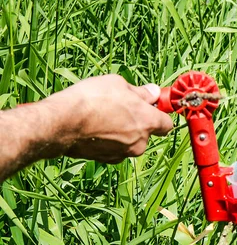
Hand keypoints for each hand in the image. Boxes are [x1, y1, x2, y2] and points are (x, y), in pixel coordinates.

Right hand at [47, 74, 172, 163]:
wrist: (62, 123)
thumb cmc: (92, 99)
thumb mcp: (118, 84)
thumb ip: (141, 92)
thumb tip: (154, 93)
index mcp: (148, 122)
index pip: (167, 124)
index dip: (160, 114)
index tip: (151, 106)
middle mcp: (140, 142)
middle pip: (147, 132)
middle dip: (138, 122)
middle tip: (121, 107)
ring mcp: (124, 153)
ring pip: (130, 141)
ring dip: (122, 131)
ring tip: (103, 116)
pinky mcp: (107, 160)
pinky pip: (115, 148)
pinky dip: (109, 141)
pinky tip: (94, 129)